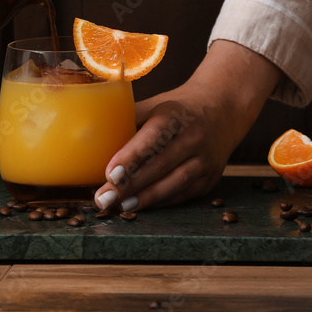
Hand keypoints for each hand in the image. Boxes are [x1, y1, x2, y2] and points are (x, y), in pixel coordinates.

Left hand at [93, 40, 281, 211]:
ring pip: (174, 183)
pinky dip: (161, 201)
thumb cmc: (176, 108)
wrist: (223, 109)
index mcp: (175, 115)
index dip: (131, 157)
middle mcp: (194, 137)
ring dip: (145, 198)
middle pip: (160, 165)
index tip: (110, 173)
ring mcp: (205, 159)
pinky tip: (141, 205)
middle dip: (130, 185)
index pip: (153, 138)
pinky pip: (183, 193)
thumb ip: (127, 119)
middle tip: (103, 198)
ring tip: (120, 206)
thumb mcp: (155, 106)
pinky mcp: (210, 178)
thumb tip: (89, 132)